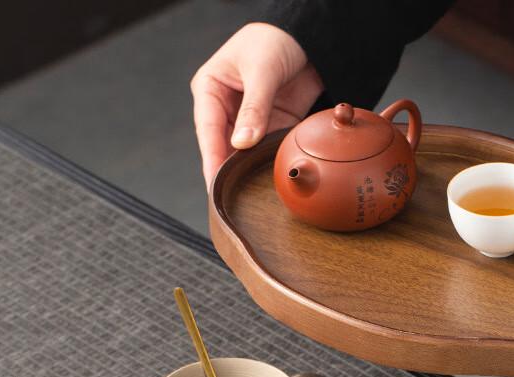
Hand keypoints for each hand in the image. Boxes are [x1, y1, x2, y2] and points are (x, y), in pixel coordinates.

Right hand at [191, 23, 323, 186]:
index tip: (214, 183)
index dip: (211, 158)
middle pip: (222, 147)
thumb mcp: (262, 71)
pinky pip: (265, 152)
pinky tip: (267, 181)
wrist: (305, 39)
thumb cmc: (274, 42)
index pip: (208, 130)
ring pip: (243, 154)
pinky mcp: (269, 128)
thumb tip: (242, 143)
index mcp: (210, 90)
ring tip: (248, 194)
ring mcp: (247, 121)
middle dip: (227, 171)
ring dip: (247, 171)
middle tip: (230, 199)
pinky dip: (267, 164)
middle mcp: (225, 108)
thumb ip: (255, 108)